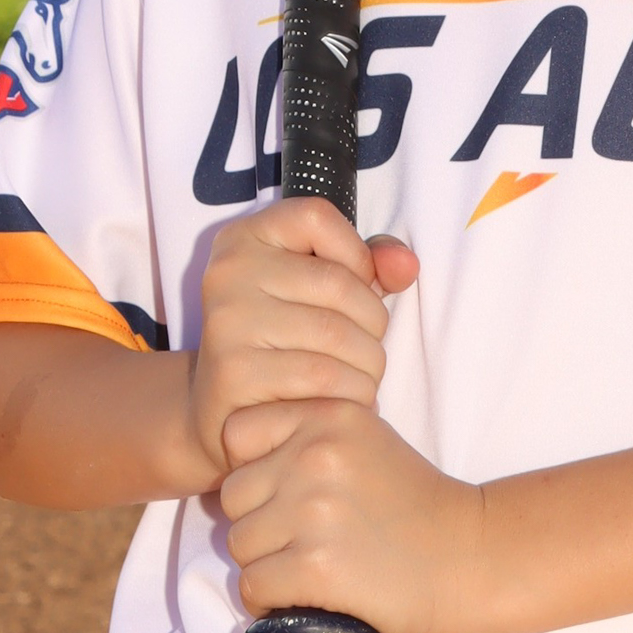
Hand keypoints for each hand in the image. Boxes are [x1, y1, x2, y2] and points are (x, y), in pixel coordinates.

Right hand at [187, 200, 418, 483]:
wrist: (226, 416)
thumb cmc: (285, 345)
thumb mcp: (319, 293)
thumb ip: (368, 266)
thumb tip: (406, 265)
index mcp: (243, 240)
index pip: (316, 216)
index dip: (355, 254)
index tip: (355, 289)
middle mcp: (227, 274)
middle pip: (337, 283)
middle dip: (373, 325)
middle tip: (367, 353)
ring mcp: (226, 323)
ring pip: (337, 336)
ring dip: (368, 368)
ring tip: (360, 381)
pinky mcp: (234, 375)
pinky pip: (323, 377)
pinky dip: (350, 396)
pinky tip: (341, 403)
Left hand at [218, 399, 488, 632]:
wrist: (474, 558)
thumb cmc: (417, 506)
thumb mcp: (367, 441)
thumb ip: (310, 437)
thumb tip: (243, 465)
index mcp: (328, 416)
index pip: (237, 433)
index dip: (253, 467)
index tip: (285, 492)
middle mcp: (316, 455)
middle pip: (233, 496)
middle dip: (258, 522)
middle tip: (301, 540)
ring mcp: (315, 512)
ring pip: (239, 545)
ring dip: (264, 565)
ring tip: (308, 570)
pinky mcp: (316, 567)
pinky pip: (254, 587)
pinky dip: (271, 603)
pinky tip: (303, 599)